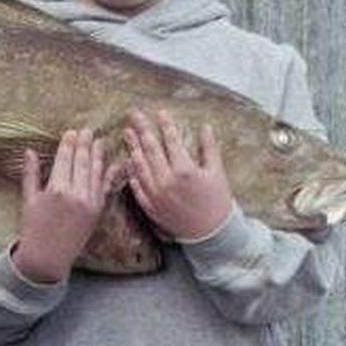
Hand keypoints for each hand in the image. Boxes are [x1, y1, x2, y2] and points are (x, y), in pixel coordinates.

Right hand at [10, 127, 119, 283]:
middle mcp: (75, 193)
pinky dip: (110, 173)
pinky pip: (105, 187)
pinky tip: (114, 162)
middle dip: (85, 144)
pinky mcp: (98, 210)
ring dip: (99, 154)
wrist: (47, 256)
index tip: (72, 131)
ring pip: (95, 171)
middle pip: (81, 161)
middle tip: (88, 130)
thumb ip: (31, 174)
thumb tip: (29, 151)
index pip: (64, 159)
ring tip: (101, 140)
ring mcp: (89, 202)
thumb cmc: (33, 228)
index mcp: (56, 189)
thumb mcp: (28, 199)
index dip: (68, 143)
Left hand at [123, 109, 233, 240]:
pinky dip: (132, 173)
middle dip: (142, 129)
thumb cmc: (218, 201)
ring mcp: (155, 194)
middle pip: (150, 149)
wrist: (211, 233)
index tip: (159, 111)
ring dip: (132, 148)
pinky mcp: (150, 206)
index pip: (171, 141)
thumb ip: (209, 148)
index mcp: (184, 170)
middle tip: (134, 114)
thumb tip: (205, 126)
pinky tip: (128, 162)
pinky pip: (136, 187)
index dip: (165, 125)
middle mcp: (166, 181)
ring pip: (140, 166)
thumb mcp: (217, 172)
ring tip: (126, 133)